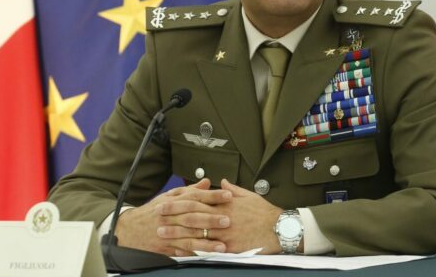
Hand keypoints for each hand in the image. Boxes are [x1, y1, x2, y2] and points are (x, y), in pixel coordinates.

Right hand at [114, 178, 232, 255]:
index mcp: (173, 202)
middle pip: (193, 216)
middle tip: (228, 220)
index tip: (228, 195)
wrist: (128, 229)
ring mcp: (167, 233)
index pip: (195, 197)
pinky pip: (180, 251)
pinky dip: (192, 253)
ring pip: (189, 237)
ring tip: (221, 245)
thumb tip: (207, 182)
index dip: (212, 196)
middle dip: (211, 219)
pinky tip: (205, 255)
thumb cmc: (152, 212)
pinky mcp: (164, 247)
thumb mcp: (168, 197)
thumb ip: (190, 190)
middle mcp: (170, 216)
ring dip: (206, 242)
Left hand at [159, 179, 284, 253]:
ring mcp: (224, 233)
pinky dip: (192, 251)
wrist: (278, 228)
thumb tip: (220, 182)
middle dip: (173, 216)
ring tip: (162, 234)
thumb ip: (231, 189)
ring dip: (177, 234)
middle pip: (192, 216)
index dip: (180, 201)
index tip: (166, 201)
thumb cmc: (264, 212)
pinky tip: (180, 251)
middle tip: (156, 216)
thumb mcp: (248, 195)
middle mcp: (222, 217)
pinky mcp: (229, 247)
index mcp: (225, 203)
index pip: (198, 201)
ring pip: (196, 233)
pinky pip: (207, 249)